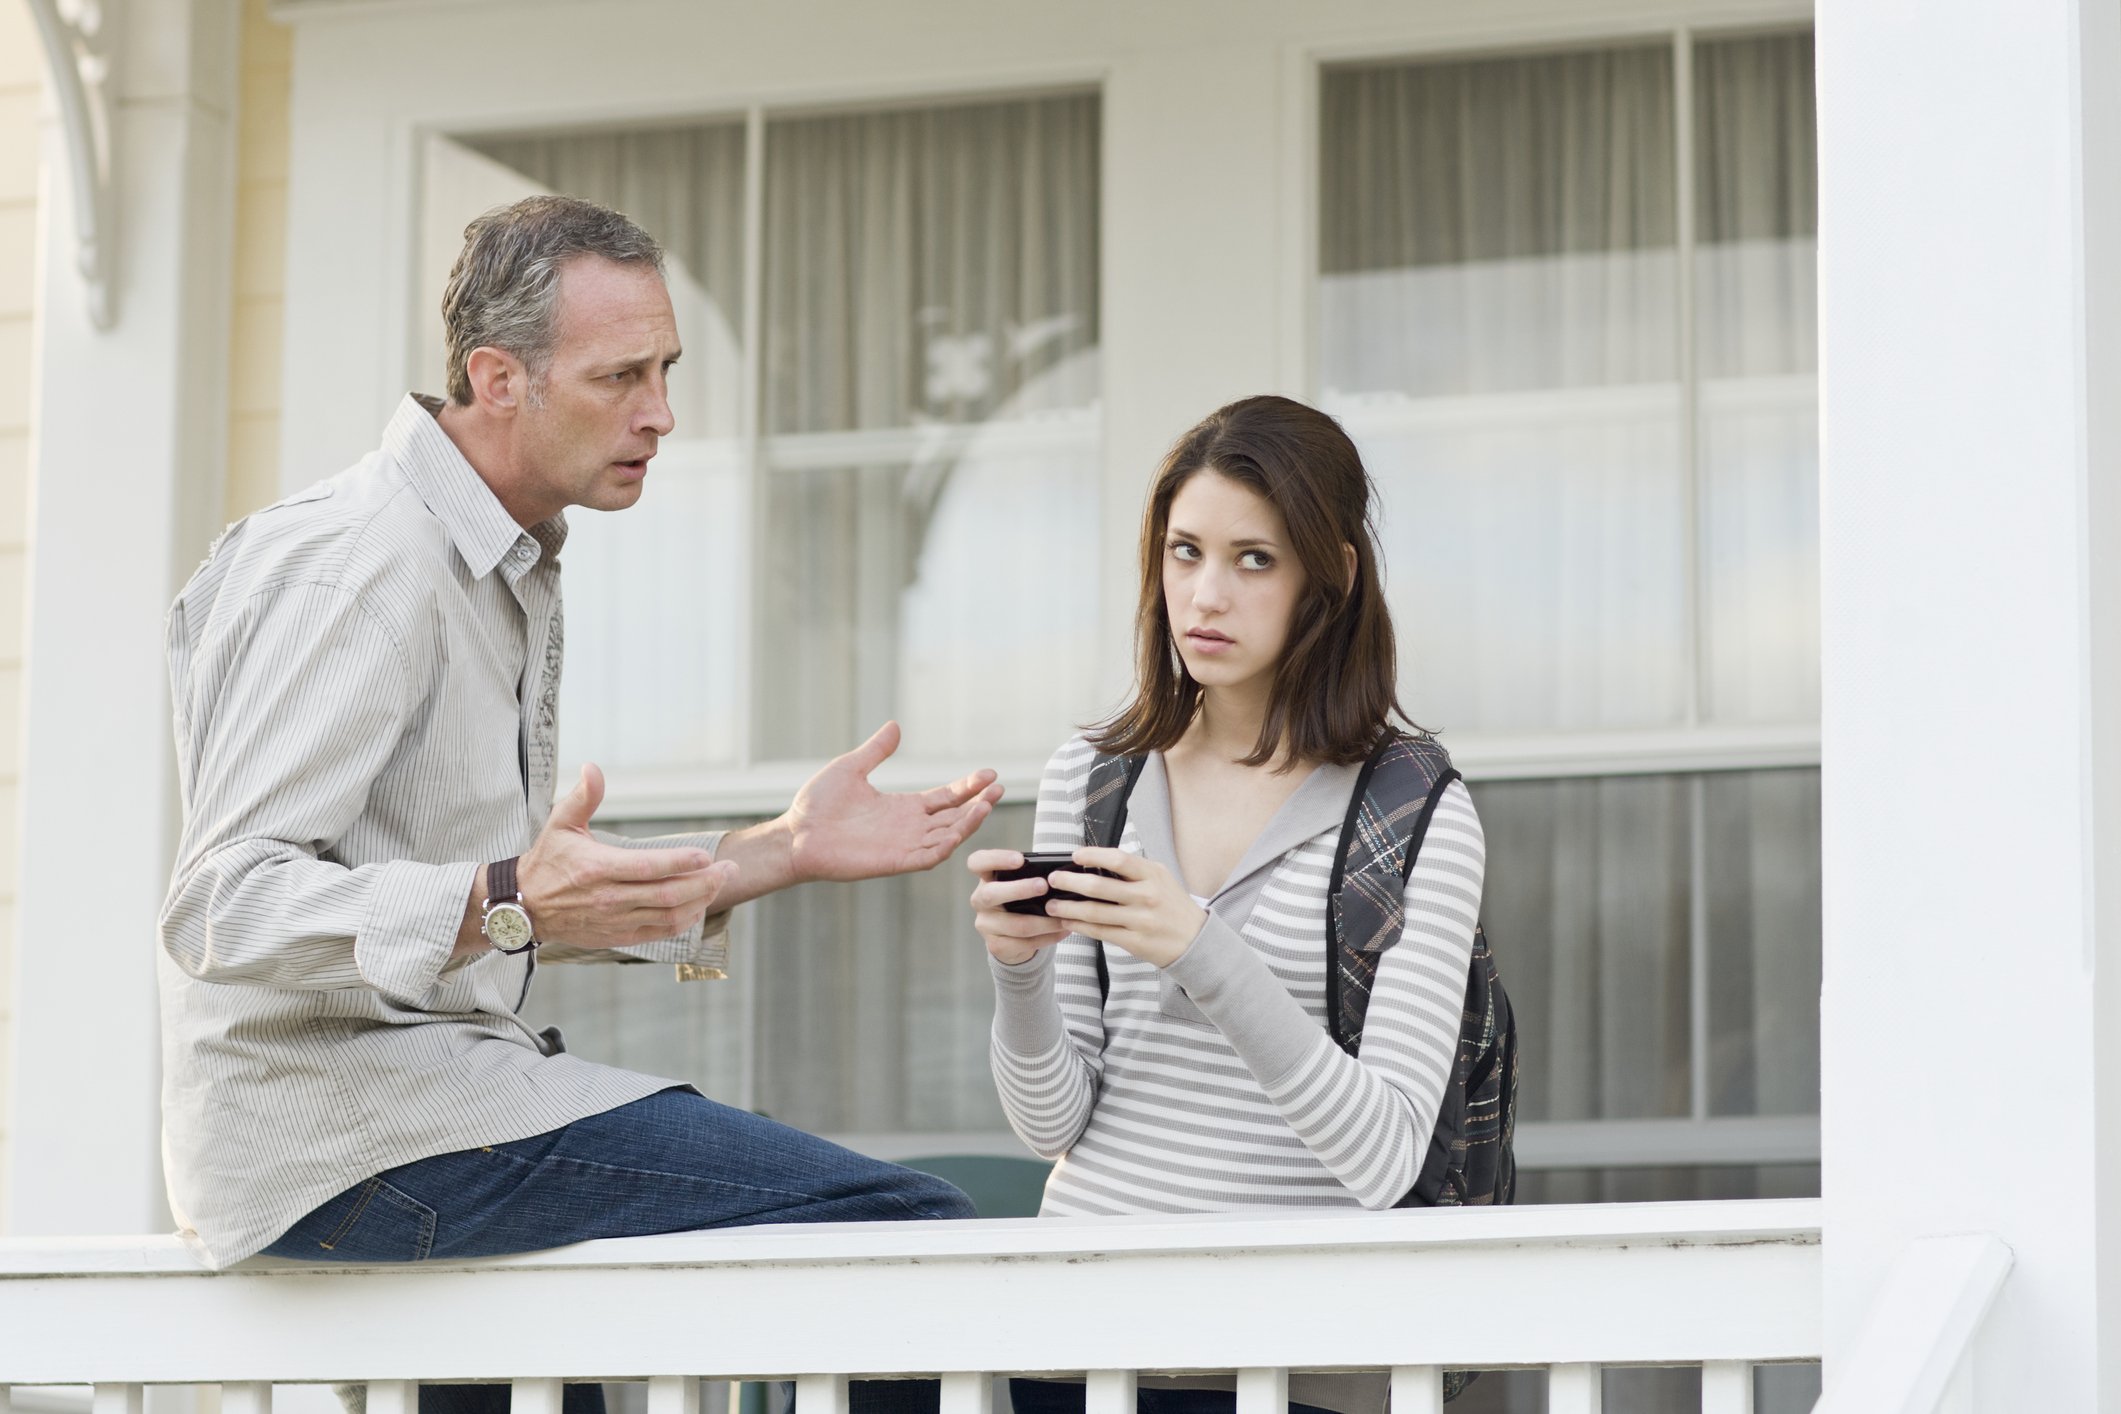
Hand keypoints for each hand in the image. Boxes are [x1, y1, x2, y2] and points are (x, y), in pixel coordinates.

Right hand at [515, 764, 738, 948]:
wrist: (524, 906)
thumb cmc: (548, 861)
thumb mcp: (560, 824)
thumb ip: (583, 797)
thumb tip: (593, 768)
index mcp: (597, 868)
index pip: (647, 867)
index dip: (680, 863)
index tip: (706, 855)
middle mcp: (608, 898)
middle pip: (667, 895)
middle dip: (705, 882)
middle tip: (729, 868)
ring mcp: (615, 920)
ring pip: (668, 916)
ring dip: (700, 901)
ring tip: (720, 883)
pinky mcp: (618, 936)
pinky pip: (659, 932)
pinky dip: (684, 921)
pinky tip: (699, 906)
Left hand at [786, 722, 1003, 881]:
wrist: (796, 835)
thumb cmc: (817, 805)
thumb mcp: (851, 768)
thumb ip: (876, 751)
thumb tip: (895, 726)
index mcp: (902, 807)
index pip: (945, 798)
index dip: (968, 787)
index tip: (989, 774)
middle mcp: (909, 827)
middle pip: (954, 816)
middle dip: (978, 803)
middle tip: (998, 788)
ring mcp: (903, 845)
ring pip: (948, 836)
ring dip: (968, 823)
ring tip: (986, 804)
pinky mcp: (894, 861)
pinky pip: (928, 856)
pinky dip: (946, 845)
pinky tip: (958, 830)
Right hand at [967, 848, 1068, 965]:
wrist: (1011, 937)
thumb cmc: (1019, 901)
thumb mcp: (1019, 884)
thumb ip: (1030, 876)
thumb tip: (1059, 873)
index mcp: (985, 878)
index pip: (977, 862)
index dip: (996, 859)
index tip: (1020, 859)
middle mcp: (980, 900)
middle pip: (991, 894)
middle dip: (1019, 889)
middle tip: (1043, 886)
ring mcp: (985, 924)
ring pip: (1016, 925)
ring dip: (1044, 921)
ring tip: (1064, 916)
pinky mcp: (996, 945)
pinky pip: (1024, 943)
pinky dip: (1048, 937)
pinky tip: (1062, 930)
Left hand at [1042, 847, 1206, 968]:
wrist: (1196, 941)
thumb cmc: (1172, 905)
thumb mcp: (1161, 879)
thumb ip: (1133, 870)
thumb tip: (1095, 863)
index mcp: (1153, 875)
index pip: (1118, 860)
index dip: (1093, 855)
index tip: (1074, 855)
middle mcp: (1147, 896)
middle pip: (1099, 887)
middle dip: (1070, 882)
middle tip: (1052, 880)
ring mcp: (1140, 921)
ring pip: (1094, 912)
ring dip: (1068, 908)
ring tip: (1052, 905)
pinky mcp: (1134, 941)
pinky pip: (1100, 932)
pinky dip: (1080, 926)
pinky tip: (1068, 922)